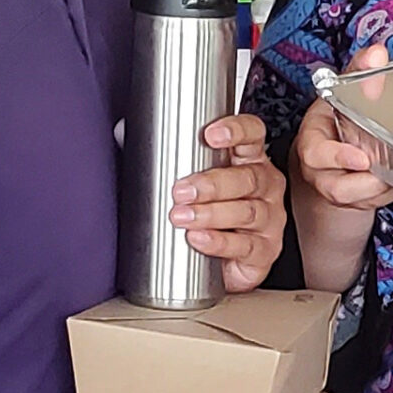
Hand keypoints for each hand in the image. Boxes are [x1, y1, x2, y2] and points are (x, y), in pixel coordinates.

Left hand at [173, 114, 285, 291]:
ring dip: (211, 214)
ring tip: (183, 217)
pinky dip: (219, 242)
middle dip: (212, 183)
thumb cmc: (210, 212)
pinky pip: (245, 246)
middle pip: (248, 177)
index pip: (252, 134)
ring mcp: (269, 219)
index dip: (236, 130)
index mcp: (249, 159)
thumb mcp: (193, 179)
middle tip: (182, 190)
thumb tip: (122, 134)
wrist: (222, 261)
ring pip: (247, 211)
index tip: (211, 135)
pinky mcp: (265, 251)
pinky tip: (199, 239)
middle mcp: (264, 186)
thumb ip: (165, 156)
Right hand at [290, 43, 392, 211]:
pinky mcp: (353, 201)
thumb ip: (360, 70)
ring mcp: (336, 188)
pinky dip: (388, 195)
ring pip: (355, 201)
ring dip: (378, 190)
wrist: (332, 147)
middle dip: (364, 184)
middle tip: (385, 173)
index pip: (316, 153)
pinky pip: (372, 204)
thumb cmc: (336, 117)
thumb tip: (377, 53)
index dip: (338, 158)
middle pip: (335, 187)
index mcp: (312, 140)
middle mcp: (319, 170)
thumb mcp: (344, 90)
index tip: (361, 158)